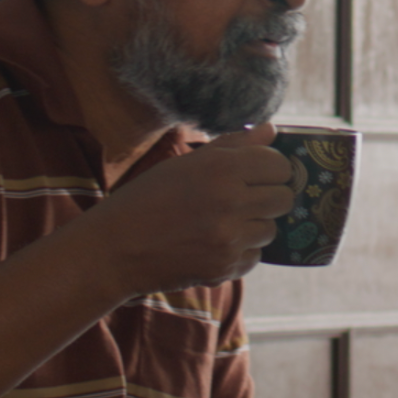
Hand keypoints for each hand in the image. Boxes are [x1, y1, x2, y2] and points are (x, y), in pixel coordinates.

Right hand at [72, 121, 295, 296]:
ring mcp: (229, 238)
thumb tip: (271, 130)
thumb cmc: (147, 199)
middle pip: (284, 198)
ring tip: (221, 223)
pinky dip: (241, 252)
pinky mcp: (225, 268)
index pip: (279, 165)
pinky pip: (254, 256)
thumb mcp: (186, 164)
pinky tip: (212, 245)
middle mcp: (229, 202)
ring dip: (254, 226)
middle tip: (244, 199)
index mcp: (220, 168)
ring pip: (271, 229)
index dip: (272, 168)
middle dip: (269, 197)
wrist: (113, 250)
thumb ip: (233, 146)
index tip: (259, 173)